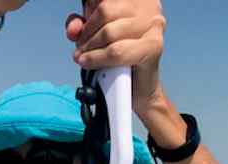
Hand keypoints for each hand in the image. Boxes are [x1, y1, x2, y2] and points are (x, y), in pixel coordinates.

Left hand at [65, 0, 165, 116]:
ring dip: (90, 48)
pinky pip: (117, 51)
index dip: (89, 11)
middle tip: (80, 47)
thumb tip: (74, 29)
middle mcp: (147, 6)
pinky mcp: (153, 46)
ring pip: (109, 32)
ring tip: (83, 57)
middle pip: (104, 10)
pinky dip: (98, 59)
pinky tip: (89, 63)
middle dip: (87, 32)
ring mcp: (152, 24)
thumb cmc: (121, 60)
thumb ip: (83, 25)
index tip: (82, 28)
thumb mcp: (97, 35)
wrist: (138, 90)